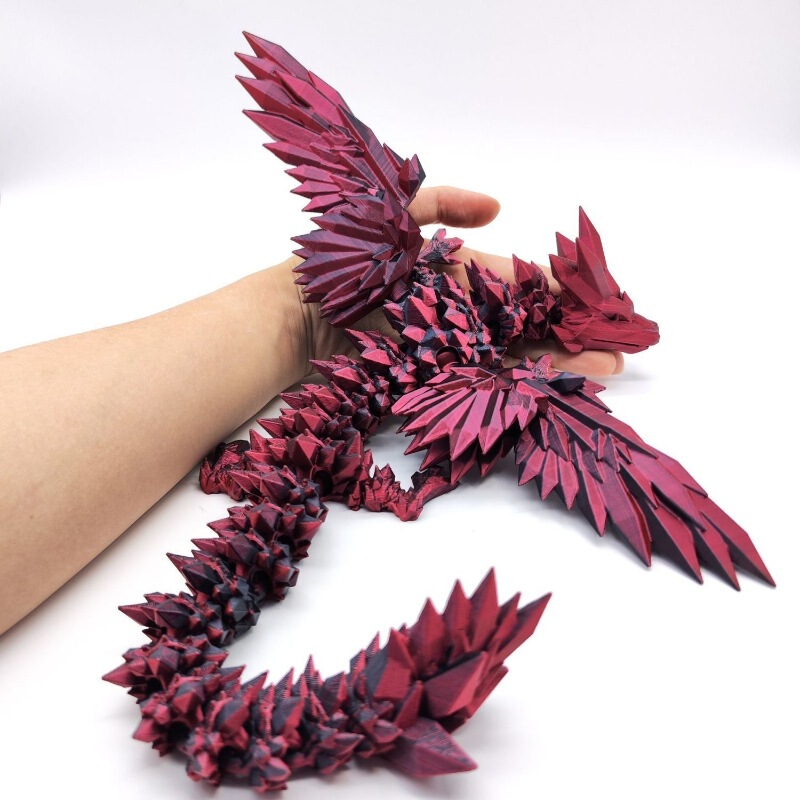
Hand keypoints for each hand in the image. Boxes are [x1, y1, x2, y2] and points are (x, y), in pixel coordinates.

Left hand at [281, 186, 623, 378]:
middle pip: (521, 324)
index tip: (592, 298)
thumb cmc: (346, 263)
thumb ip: (441, 200)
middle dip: (567, 333)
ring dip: (556, 362)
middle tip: (614, 347)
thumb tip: (499, 205)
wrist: (300, 317)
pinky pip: (483, 382)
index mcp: (453, 277)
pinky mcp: (433, 379)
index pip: (515, 284)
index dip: (553, 292)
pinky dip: (519, 385)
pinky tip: (556, 388)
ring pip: (511, 356)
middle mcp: (456, 315)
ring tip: (604, 370)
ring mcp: (447, 349)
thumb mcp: (392, 216)